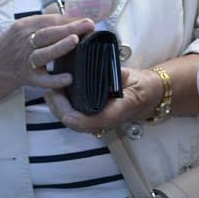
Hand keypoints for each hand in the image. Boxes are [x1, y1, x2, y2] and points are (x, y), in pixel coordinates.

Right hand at [0, 12, 94, 94]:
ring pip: (43, 54)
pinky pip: (43, 80)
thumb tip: (78, 21)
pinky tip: (69, 78)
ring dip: (59, 47)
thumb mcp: (26, 28)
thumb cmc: (16, 44)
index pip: (50, 20)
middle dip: (68, 29)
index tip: (88, 21)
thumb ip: (48, 25)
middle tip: (87, 26)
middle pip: (47, 34)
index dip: (70, 20)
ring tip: (75, 41)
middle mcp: (25, 42)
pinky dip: (55, 80)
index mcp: (26, 26)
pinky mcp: (29, 78)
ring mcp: (26, 61)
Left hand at [48, 67, 163, 134]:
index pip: (91, 121)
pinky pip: (75, 118)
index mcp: (116, 111)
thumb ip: (121, 77)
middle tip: (51, 92)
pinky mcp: (94, 118)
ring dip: (59, 109)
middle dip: (60, 109)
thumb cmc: (140, 87)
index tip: (64, 107)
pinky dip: (63, 108)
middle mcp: (105, 121)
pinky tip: (57, 95)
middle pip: (76, 123)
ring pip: (73, 122)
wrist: (148, 96)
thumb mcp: (133, 79)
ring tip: (50, 92)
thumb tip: (113, 73)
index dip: (75, 117)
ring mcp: (99, 122)